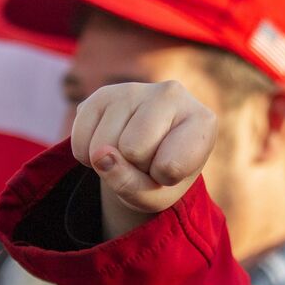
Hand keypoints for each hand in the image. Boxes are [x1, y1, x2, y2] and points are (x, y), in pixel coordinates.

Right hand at [71, 81, 216, 233]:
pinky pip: (82, 139)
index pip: (170, 165)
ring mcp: (135, 89)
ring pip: (104, 146)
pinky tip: (109, 146)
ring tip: (132, 151)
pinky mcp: (103, 93)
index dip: (164, 179)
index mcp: (203, 121)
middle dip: (136, 166)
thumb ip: (131, 186)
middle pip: (134, 150)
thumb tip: (98, 155)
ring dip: (112, 161)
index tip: (173, 168)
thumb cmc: (162, 174)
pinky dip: (88, 156)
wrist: (147, 152)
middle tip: (149, 159)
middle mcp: (172, 94)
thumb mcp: (157, 195)